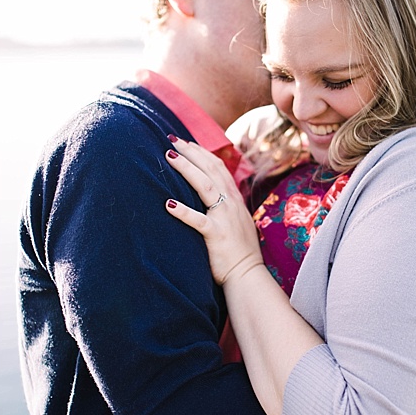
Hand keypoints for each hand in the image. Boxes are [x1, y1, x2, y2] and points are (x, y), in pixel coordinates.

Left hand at [163, 136, 262, 285]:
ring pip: (205, 187)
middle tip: (172, 140)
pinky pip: (198, 220)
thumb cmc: (239, 251)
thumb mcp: (236, 222)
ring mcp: (224, 219)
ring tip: (169, 157)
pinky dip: (183, 211)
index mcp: (234, 201)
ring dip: (187, 170)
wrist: (247, 274)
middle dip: (191, 153)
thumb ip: (226, 206)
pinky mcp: (216, 235)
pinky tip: (167, 203)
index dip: (202, 152)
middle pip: (211, 170)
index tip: (185, 142)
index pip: (219, 168)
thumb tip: (212, 195)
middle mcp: (231, 205)